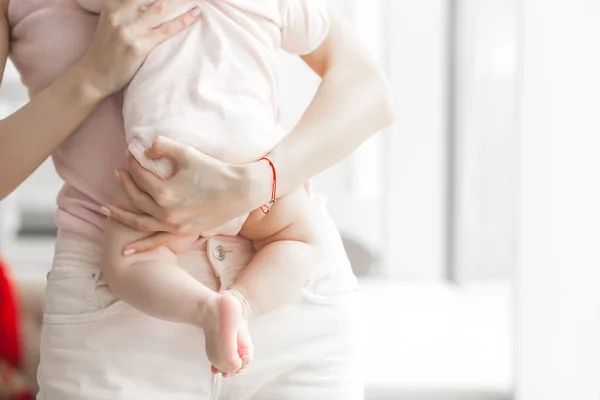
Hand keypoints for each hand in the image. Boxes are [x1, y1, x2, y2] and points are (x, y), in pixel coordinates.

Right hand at [78, 0, 201, 96]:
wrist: (95, 75)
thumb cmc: (107, 48)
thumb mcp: (110, 20)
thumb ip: (126, 7)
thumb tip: (150, 4)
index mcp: (112, 4)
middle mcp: (119, 13)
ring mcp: (129, 30)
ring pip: (161, 7)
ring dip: (181, 0)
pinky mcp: (139, 47)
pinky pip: (166, 30)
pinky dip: (183, 21)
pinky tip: (195, 14)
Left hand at [104, 136, 271, 251]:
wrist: (240, 190)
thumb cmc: (215, 170)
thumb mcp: (187, 153)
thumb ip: (163, 146)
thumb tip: (147, 150)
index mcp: (164, 191)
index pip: (140, 174)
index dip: (134, 162)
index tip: (133, 154)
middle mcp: (165, 211)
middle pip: (136, 196)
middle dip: (126, 182)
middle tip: (119, 172)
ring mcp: (173, 224)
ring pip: (139, 220)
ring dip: (121, 215)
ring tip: (106, 208)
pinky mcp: (183, 231)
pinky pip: (157, 240)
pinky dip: (140, 245)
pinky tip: (126, 250)